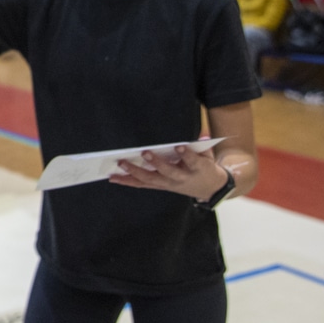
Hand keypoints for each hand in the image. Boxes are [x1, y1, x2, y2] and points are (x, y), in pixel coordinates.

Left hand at [108, 146, 228, 200]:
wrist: (209, 188)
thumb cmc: (205, 167)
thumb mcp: (208, 155)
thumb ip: (203, 145)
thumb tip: (202, 133)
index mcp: (197, 169)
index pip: (192, 161)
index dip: (186, 154)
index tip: (179, 146)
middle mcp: (181, 178)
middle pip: (168, 172)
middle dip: (156, 163)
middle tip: (145, 152)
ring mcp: (169, 184)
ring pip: (150, 180)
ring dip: (134, 172)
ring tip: (121, 164)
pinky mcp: (160, 186)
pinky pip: (142, 184)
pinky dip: (127, 181)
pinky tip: (114, 177)